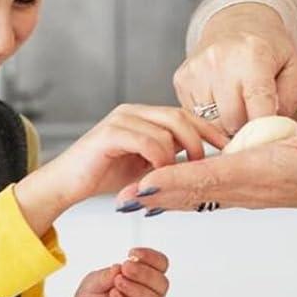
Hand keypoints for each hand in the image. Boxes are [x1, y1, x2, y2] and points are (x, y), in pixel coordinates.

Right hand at [14, 105, 227, 235]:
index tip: (230, 146)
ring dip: (177, 156)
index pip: (185, 114)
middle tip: (204, 166)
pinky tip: (156, 175)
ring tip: (176, 176)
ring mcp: (121, 120)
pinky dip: (159, 159)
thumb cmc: (104, 176)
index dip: (210, 129)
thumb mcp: (146, 165)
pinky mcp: (110, 133)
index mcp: (143, 116)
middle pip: (180, 116)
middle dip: (199, 141)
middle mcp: (133, 112)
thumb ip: (169, 157)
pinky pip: (148, 141)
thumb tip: (201, 161)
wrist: (66, 185)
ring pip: (166, 130)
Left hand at [58, 248, 170, 296]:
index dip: (151, 258)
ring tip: (118, 282)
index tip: (133, 253)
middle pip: (162, 283)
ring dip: (138, 288)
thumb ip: (107, 275)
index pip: (160, 267)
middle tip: (126, 267)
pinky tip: (114, 295)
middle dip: (145, 273)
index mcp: (142, 282)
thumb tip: (120, 267)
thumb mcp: (92, 283)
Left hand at [114, 112, 296, 220]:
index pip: (212, 176)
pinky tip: (162, 194)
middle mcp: (252, 188)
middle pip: (194, 193)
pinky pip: (209, 194)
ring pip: (197, 197)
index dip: (177, 180)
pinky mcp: (252, 189)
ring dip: (163, 198)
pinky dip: (181, 194)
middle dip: (156, 197)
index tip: (145, 185)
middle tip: (117, 200)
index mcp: (266, 171)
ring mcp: (251, 192)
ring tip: (127, 200)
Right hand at [174, 3, 296, 134]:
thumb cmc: (268, 49)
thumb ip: (290, 101)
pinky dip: (209, 116)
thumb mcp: (293, 69)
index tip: (268, 137)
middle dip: (245, 127)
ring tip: (237, 105)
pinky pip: (195, 116)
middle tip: (253, 117)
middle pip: (232, 121)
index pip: (258, 107)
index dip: (264, 130)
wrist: (237, 22)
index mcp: (254, 56)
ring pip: (211, 123)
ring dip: (226, 123)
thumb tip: (274, 132)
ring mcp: (196, 70)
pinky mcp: (181, 79)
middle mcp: (220, 61)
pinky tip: (220, 100)